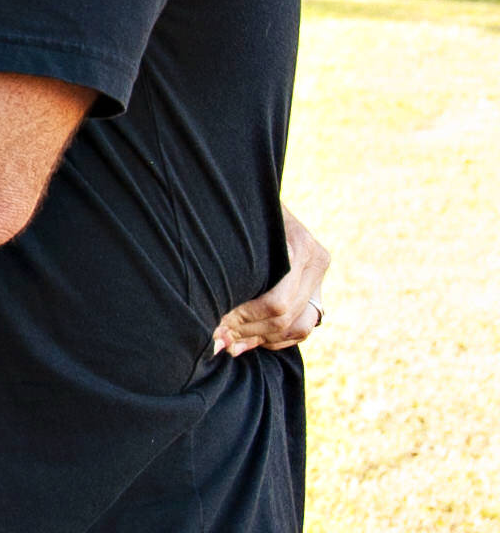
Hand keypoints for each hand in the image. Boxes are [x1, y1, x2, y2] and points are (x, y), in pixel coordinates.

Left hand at [213, 207, 332, 355]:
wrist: (252, 189)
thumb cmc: (236, 209)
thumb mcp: (233, 230)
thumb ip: (229, 266)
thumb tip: (217, 319)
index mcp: (299, 246)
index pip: (276, 303)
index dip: (243, 320)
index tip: (214, 326)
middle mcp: (316, 261)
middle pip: (285, 318)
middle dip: (247, 332)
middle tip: (216, 339)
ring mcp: (320, 275)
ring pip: (298, 327)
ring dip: (262, 340)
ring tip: (230, 344)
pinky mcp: (316, 287)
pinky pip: (304, 325)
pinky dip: (277, 339)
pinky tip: (249, 341)